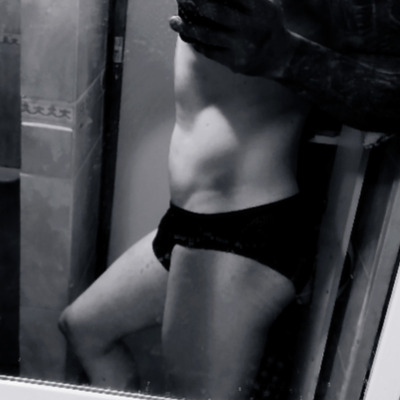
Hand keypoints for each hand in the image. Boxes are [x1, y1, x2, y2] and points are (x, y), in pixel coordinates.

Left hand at [169, 0, 296, 76]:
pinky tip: (186, 36)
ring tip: (172, 22)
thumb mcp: (266, 3)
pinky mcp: (235, 62)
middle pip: (217, 12)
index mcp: (259, 7)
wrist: (279, 57)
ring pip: (208, 36)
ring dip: (187, 29)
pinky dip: (197, 43)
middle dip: (196, 2)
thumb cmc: (267, 23)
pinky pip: (210, 52)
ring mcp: (242, 46)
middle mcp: (250, 26)